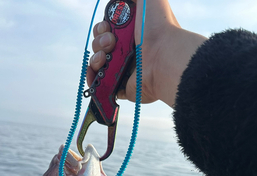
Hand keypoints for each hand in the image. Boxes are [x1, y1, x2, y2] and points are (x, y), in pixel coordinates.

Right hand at [87, 0, 206, 107]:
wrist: (163, 56)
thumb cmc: (160, 27)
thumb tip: (119, 0)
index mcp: (131, 33)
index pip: (107, 30)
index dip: (102, 27)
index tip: (107, 26)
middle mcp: (126, 50)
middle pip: (100, 45)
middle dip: (99, 41)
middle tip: (110, 42)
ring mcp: (123, 69)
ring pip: (98, 63)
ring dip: (96, 57)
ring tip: (105, 57)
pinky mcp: (120, 86)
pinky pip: (99, 83)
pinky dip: (93, 78)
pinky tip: (95, 72)